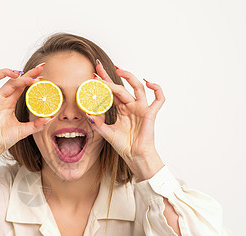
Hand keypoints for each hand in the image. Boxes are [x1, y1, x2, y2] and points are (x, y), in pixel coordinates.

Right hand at [0, 63, 48, 169]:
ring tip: (18, 73)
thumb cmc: (3, 140)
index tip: (42, 74)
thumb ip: (37, 125)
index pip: (20, 86)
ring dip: (4, 72)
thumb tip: (50, 118)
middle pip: (11, 81)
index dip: (30, 79)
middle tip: (39, 69)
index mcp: (9, 103)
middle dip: (25, 74)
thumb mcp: (24, 131)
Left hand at [88, 62, 165, 180]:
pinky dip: (157, 89)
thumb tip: (87, 114)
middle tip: (98, 68)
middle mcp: (131, 106)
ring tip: (118, 70)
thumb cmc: (124, 145)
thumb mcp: (106, 133)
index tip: (93, 75)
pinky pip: (158, 99)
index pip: (111, 92)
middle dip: (110, 77)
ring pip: (137, 87)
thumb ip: (98, 124)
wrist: (135, 156)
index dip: (103, 83)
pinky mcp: (150, 113)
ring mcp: (141, 108)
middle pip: (121, 86)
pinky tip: (148, 82)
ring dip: (129, 77)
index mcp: (121, 109)